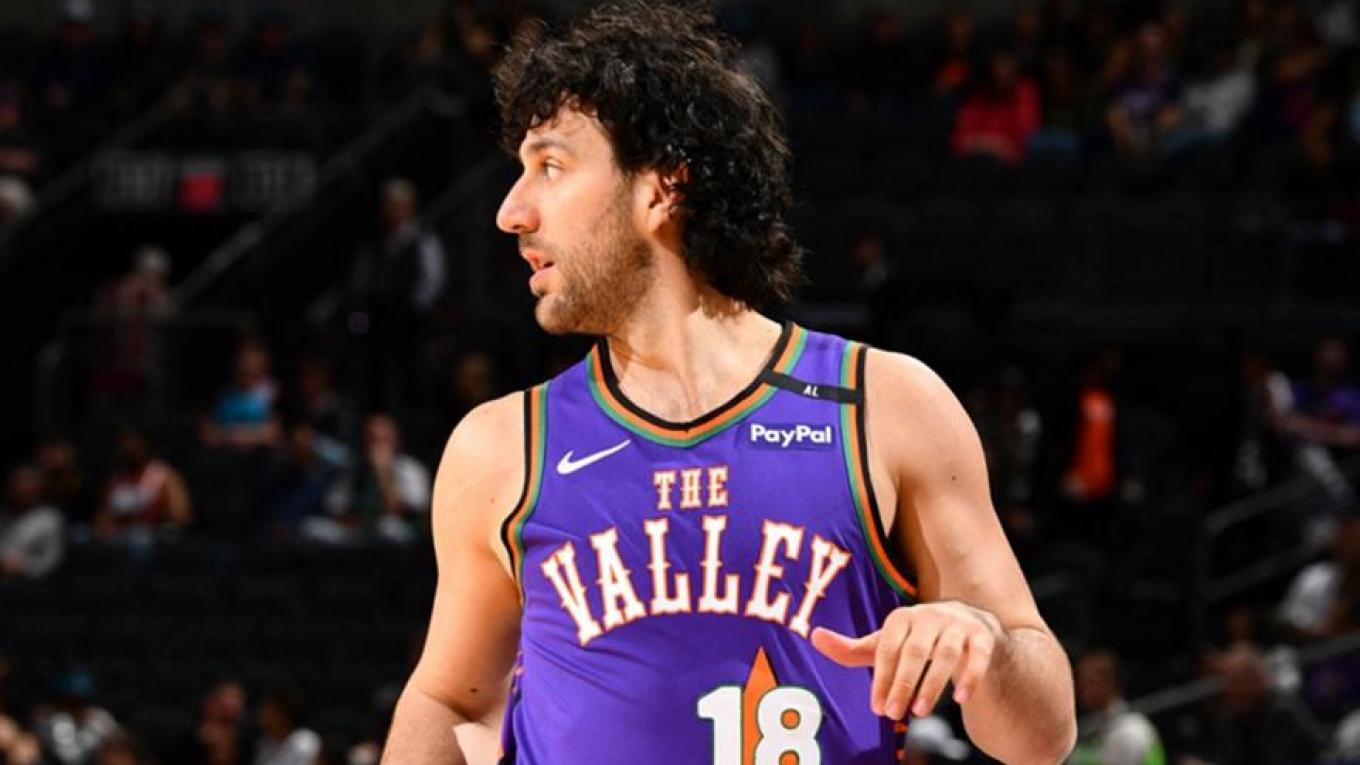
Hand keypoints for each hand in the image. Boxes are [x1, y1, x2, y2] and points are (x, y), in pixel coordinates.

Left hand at [811, 601, 1001, 719]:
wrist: (969, 629)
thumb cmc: (917, 640)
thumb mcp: (885, 644)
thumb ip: (852, 648)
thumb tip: (813, 636)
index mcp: (902, 617)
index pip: (887, 647)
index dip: (881, 678)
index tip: (876, 707)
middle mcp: (930, 616)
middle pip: (915, 651)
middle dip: (903, 684)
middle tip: (892, 713)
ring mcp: (958, 624)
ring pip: (947, 655)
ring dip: (933, 685)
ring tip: (919, 712)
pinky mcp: (982, 636)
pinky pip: (978, 657)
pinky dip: (970, 678)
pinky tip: (960, 700)